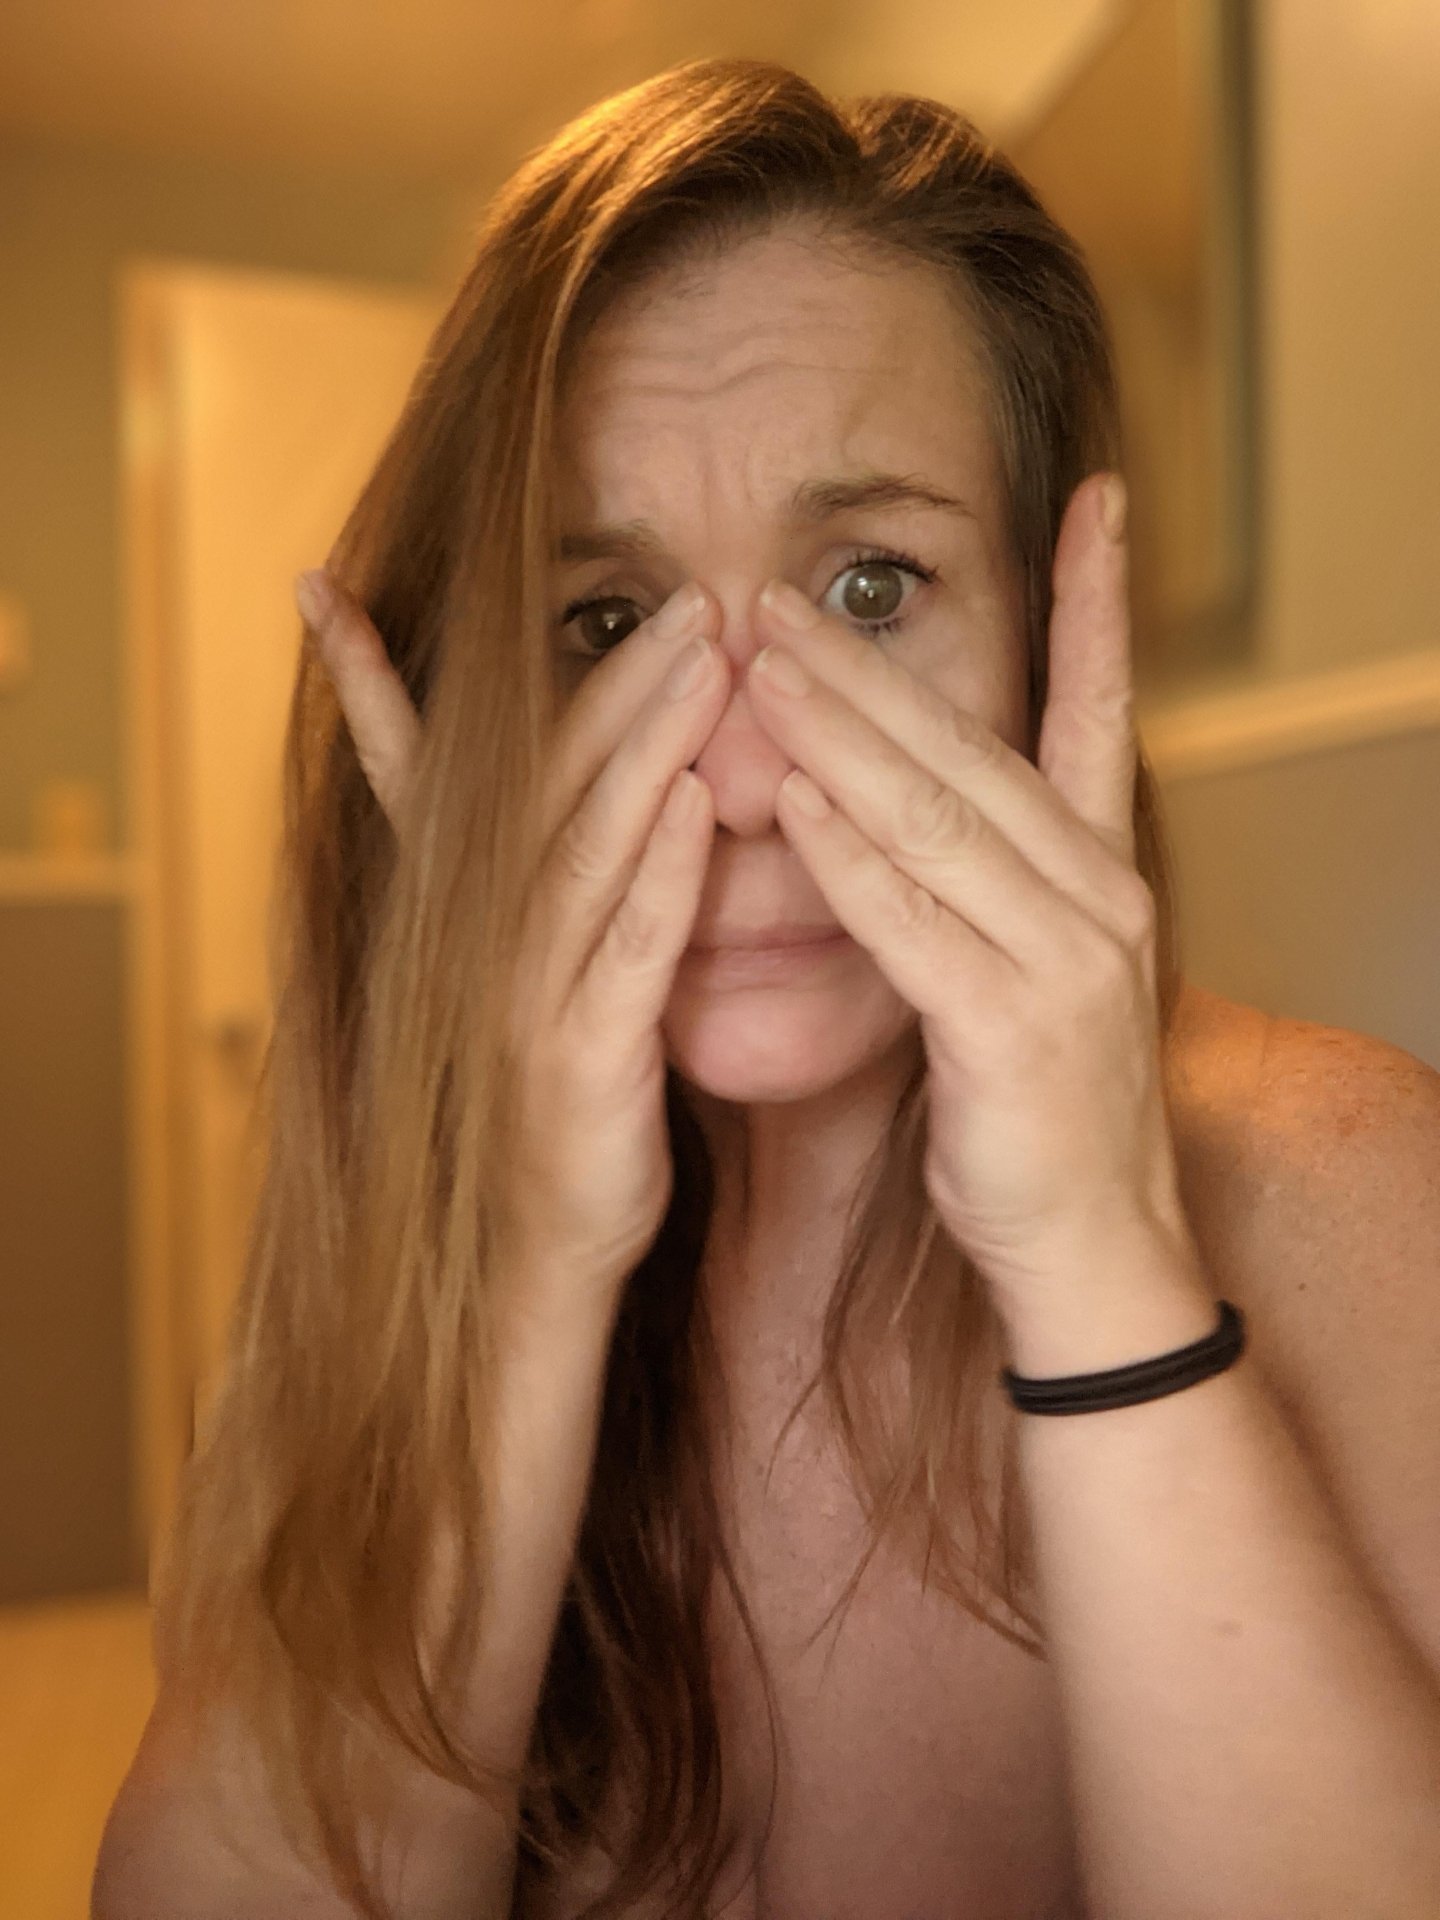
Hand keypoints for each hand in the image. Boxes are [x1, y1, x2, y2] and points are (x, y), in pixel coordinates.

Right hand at [295, 567, 730, 1322]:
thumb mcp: (543, 993)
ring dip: (641, 743)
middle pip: (547, 784)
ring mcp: (522, 1000)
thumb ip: (566, 899)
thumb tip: (613, 812)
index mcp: (468, 923)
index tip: (331, 588)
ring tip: (705, 652)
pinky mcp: (576, 1062)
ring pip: (584, 844)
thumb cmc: (564, 1111)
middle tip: (688, 591)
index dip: (371, 687)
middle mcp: (481, 946)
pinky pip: (622, 951)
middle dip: (616, 680)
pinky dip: (658, 872)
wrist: (537, 1261)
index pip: (424, 778)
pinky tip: (698, 802)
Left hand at [742, 472, 1189, 1306]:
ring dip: (844, 737)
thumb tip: (880, 792)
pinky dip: (853, 860)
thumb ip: (973, 877)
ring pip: (941, 819)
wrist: (1089, 1245)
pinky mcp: (1016, 1030)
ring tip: (762, 666)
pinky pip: (918, 925)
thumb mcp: (1024, 969)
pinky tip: (792, 802)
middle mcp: (1099, 899)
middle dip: (870, 670)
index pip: (1104, 713)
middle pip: (973, 753)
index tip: (1094, 500)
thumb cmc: (1032, 1104)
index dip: (1098, 605)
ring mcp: (1067, 963)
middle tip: (777, 597)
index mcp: (1103, 876)